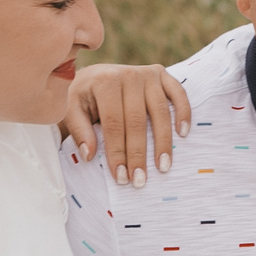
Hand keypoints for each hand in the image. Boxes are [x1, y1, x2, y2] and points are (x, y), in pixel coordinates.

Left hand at [61, 62, 190, 185]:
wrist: (94, 76)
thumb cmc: (82, 98)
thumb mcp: (71, 110)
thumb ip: (79, 131)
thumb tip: (89, 155)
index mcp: (105, 82)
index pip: (113, 124)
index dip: (117, 152)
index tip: (121, 177)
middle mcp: (129, 74)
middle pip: (137, 121)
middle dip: (138, 154)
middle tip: (139, 180)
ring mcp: (148, 74)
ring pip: (160, 112)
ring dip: (163, 142)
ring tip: (163, 167)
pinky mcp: (162, 74)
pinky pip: (179, 93)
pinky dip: (184, 112)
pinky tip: (183, 134)